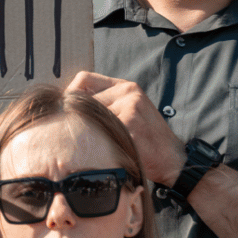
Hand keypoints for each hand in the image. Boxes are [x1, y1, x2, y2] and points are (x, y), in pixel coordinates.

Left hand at [66, 71, 185, 185]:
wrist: (173, 159)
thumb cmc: (145, 140)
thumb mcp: (128, 112)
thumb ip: (105, 104)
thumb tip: (66, 106)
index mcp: (125, 87)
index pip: (84, 79)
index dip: (70, 94)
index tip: (65, 111)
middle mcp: (128, 91)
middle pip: (83, 99)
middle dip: (76, 117)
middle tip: (73, 134)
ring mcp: (130, 104)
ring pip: (89, 116)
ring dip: (86, 132)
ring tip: (93, 144)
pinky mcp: (130, 122)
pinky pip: (99, 130)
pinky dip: (97, 142)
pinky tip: (103, 151)